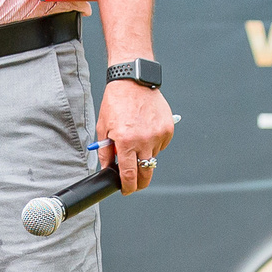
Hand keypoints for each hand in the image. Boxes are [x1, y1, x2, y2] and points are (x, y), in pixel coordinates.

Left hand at [94, 79, 175, 194]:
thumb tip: (108, 167)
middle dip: (140, 182)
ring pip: (153, 158)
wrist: (134, 81)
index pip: (129, 174)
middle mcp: (144, 140)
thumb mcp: (104, 127)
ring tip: (135, 140)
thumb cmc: (116, 102)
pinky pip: (161, 146)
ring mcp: (158, 135)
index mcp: (126, 141)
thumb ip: (105, 151)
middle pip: (146, 173)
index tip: (126, 190)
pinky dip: (153, 144)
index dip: (128, 187)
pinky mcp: (168, 130)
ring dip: (144, 157)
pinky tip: (145, 132)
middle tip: (134, 183)